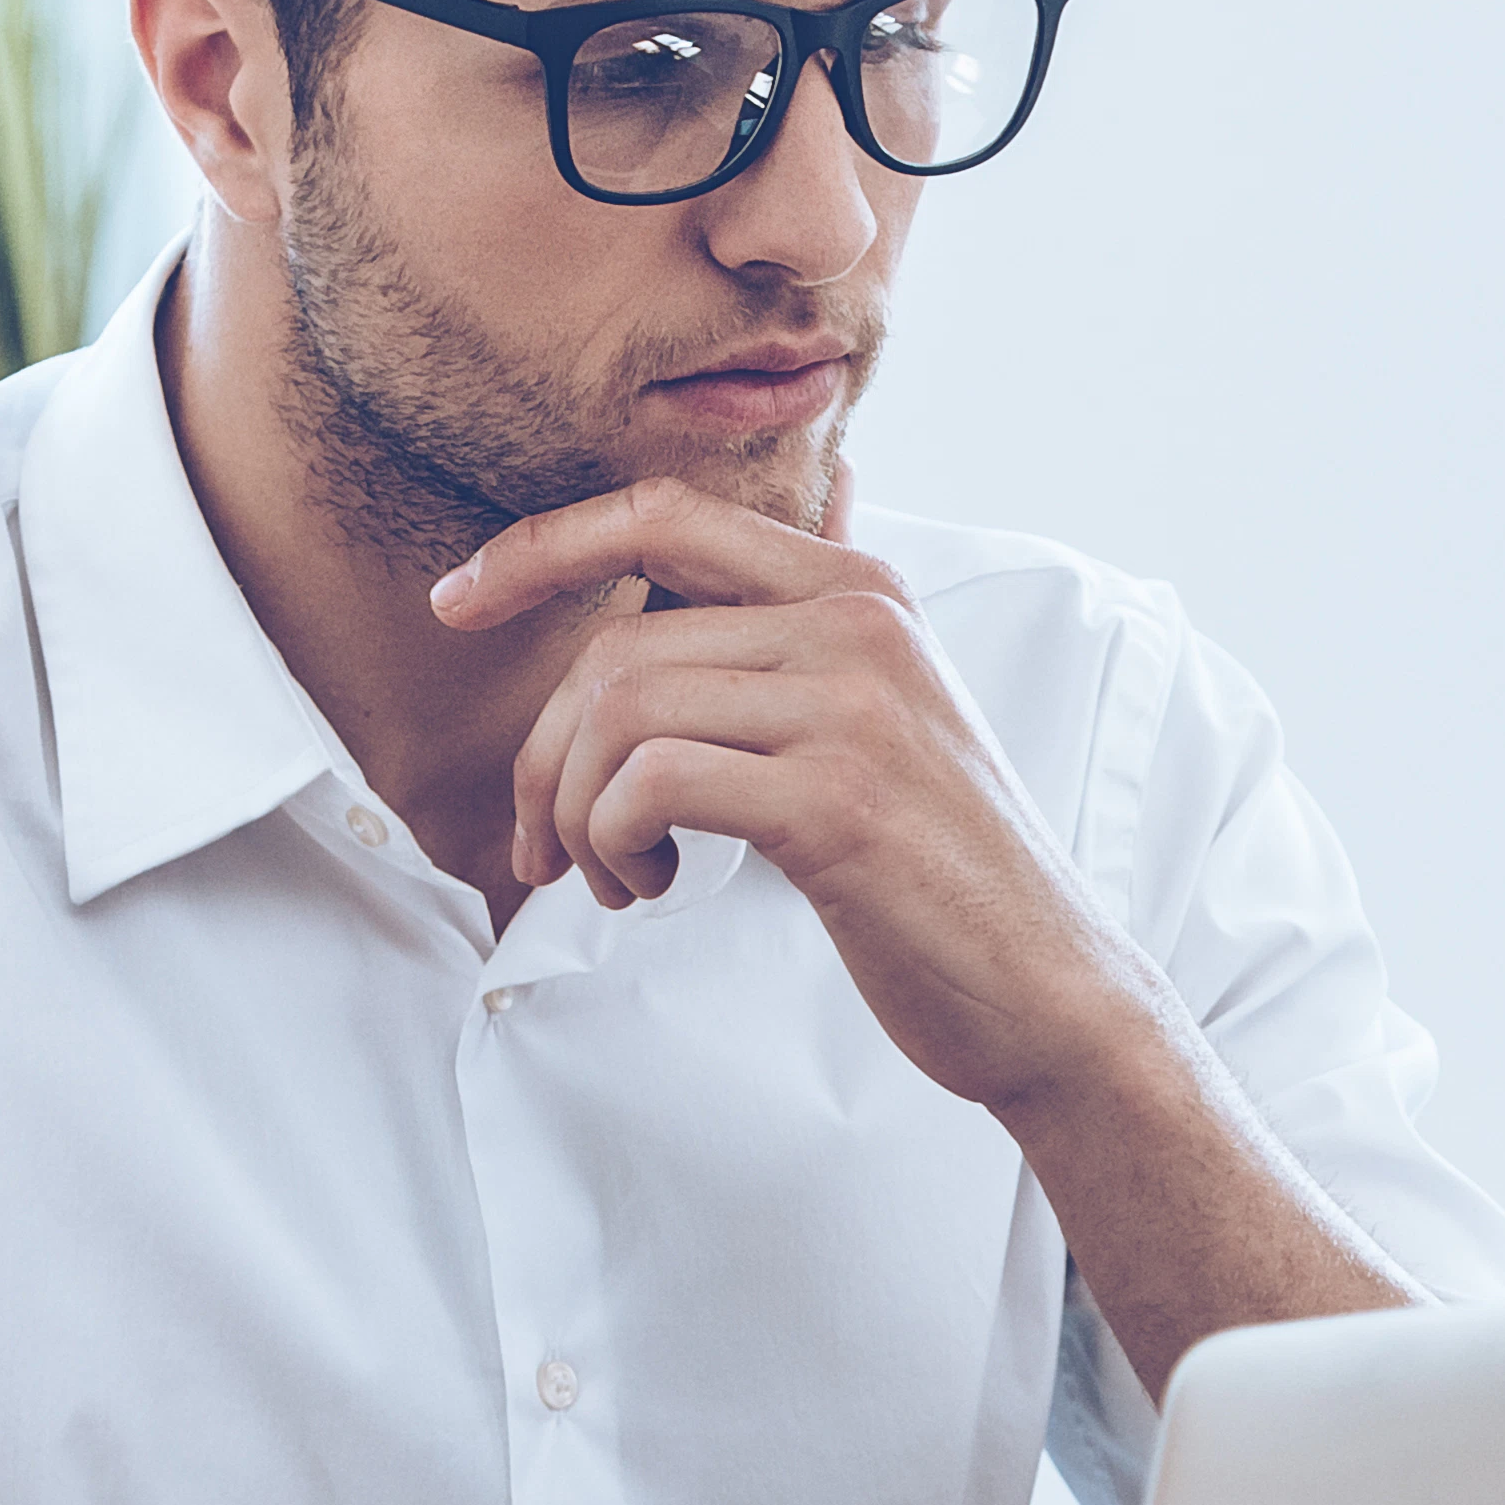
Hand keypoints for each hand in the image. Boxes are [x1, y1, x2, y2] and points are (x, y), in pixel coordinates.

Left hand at [429, 480, 1162, 1119]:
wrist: (1048, 989)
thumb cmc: (941, 869)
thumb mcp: (885, 718)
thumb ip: (809, 629)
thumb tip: (776, 524)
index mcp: (860, 590)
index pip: (663, 515)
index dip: (540, 546)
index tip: (456, 600)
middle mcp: (859, 624)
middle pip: (618, 641)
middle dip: (543, 751)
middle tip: (548, 844)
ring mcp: (852, 706)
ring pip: (621, 712)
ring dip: (575, 812)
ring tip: (614, 877)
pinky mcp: (836, 800)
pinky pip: (651, 783)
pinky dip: (616, 843)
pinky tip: (657, 888)